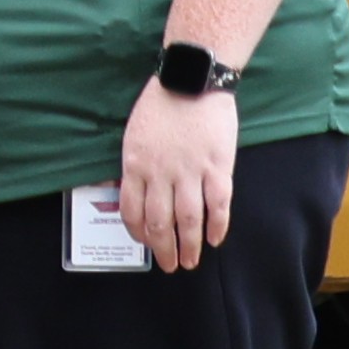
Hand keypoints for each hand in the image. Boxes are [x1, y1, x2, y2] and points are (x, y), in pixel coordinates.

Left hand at [120, 73, 237, 269]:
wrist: (191, 83)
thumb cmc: (159, 106)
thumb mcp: (133, 135)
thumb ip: (134, 166)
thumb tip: (129, 191)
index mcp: (135, 165)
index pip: (132, 211)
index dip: (139, 233)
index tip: (145, 244)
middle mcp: (160, 174)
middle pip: (159, 222)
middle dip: (163, 249)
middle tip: (169, 265)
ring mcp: (190, 172)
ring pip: (188, 220)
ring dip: (189, 246)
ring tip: (191, 261)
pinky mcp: (218, 168)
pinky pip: (218, 205)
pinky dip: (217, 226)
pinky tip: (215, 239)